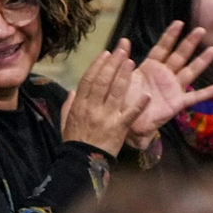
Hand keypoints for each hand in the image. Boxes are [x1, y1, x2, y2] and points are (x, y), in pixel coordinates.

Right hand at [60, 40, 149, 154]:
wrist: (82, 162)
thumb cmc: (74, 141)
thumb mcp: (65, 122)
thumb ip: (68, 105)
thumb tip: (73, 90)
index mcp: (80, 105)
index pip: (89, 80)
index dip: (98, 65)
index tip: (106, 53)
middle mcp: (93, 108)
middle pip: (104, 81)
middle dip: (113, 63)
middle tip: (122, 49)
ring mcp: (107, 117)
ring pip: (116, 92)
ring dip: (124, 76)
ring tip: (131, 61)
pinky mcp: (119, 128)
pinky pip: (130, 115)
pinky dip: (139, 105)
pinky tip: (147, 95)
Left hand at [125, 22, 212, 144]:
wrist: (127, 123)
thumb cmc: (124, 100)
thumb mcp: (122, 77)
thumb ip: (124, 59)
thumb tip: (124, 39)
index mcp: (150, 67)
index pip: (162, 48)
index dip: (170, 36)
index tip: (179, 23)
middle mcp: (164, 75)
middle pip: (179, 55)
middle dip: (189, 43)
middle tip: (201, 30)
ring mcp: (172, 88)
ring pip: (190, 71)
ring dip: (201, 61)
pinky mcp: (177, 103)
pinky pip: (193, 97)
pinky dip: (206, 93)